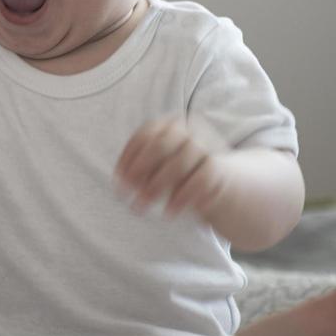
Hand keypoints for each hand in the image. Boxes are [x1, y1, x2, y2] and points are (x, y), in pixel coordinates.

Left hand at [115, 117, 232, 219]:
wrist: (217, 177)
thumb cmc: (174, 170)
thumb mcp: (156, 165)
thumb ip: (140, 169)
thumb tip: (121, 182)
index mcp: (168, 124)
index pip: (144, 136)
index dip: (128, 157)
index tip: (117, 179)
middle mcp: (187, 130)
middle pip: (161, 146)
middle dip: (141, 170)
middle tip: (127, 191)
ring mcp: (205, 146)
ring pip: (179, 164)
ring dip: (157, 186)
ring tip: (143, 204)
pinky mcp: (218, 167)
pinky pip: (200, 181)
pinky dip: (182, 197)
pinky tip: (170, 211)